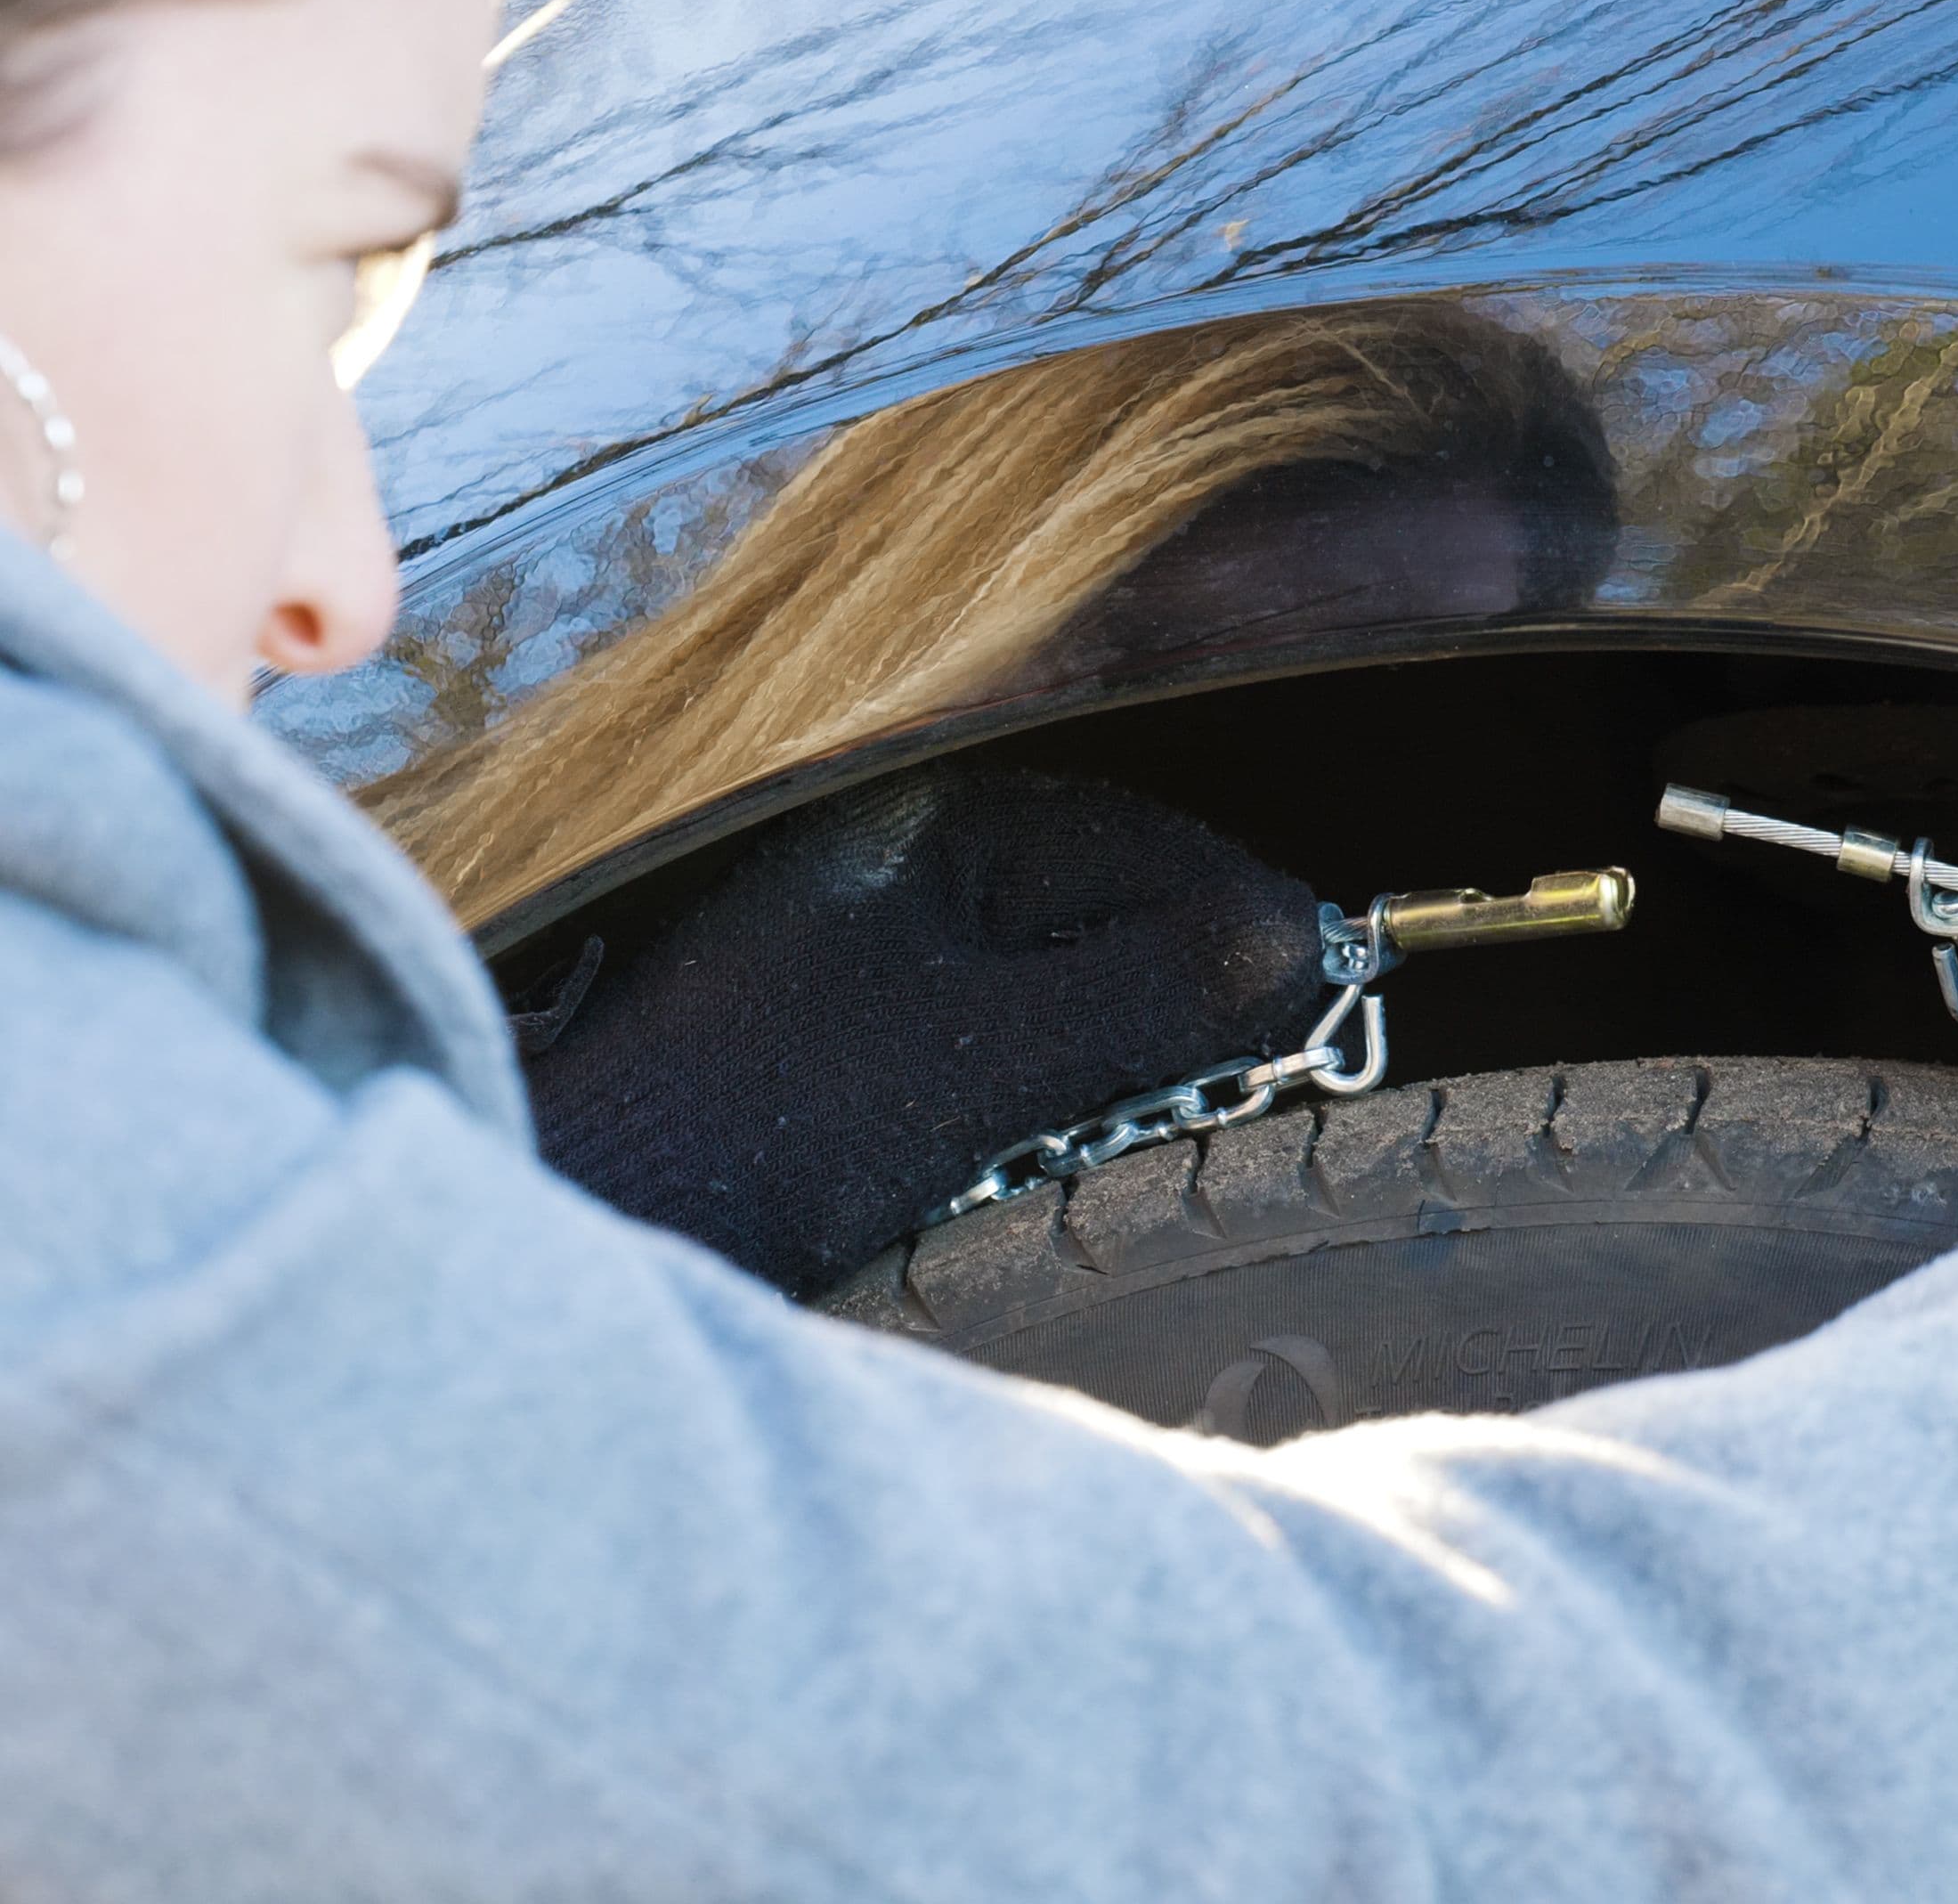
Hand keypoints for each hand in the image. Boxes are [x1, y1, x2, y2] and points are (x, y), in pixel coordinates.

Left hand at [525, 762, 1327, 1298]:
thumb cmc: (743, 1137)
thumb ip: (1149, 992)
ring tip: (1112, 1128)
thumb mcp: (976, 1064)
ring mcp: (860, 940)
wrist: (561, 1225)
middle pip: (1113, 907)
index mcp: (922, 822)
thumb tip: (1298, 941)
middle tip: (1226, 1091)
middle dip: (1176, 993)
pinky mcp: (837, 1023)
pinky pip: (994, 1028)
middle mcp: (891, 858)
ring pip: (1060, 974)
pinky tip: (1020, 1147)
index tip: (1307, 1025)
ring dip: (1111, 1047)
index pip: (1155, 850)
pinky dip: (1037, 1085)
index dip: (1241, 939)